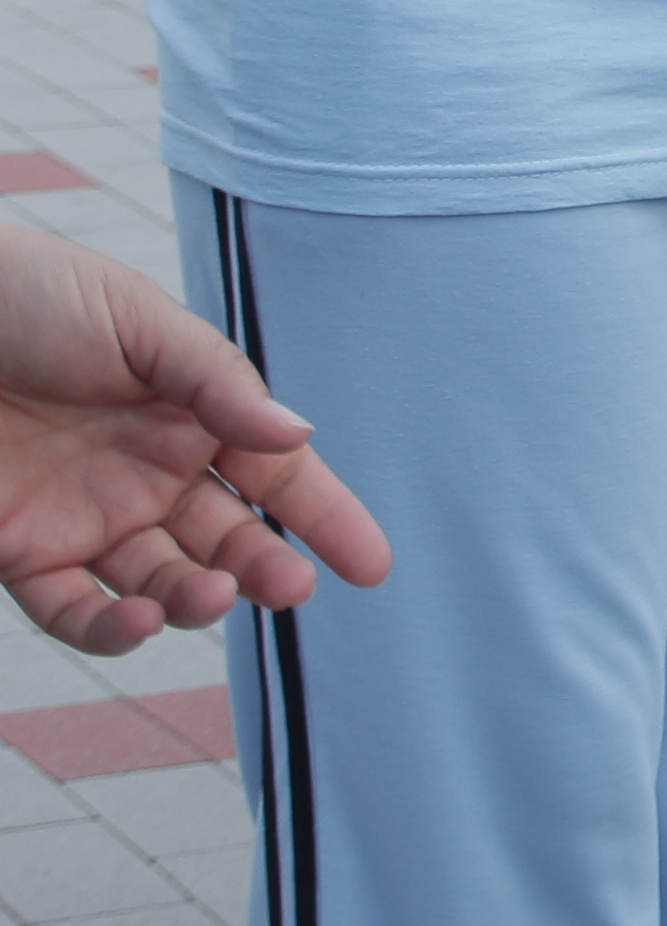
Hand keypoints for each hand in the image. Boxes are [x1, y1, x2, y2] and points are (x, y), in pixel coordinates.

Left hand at [0, 227, 385, 650]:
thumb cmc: (28, 297)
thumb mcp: (137, 323)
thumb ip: (217, 384)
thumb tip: (298, 436)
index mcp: (191, 415)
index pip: (277, 475)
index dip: (325, 518)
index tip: (372, 565)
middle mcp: (148, 474)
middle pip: (227, 540)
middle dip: (266, 570)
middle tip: (289, 588)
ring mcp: (87, 518)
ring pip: (163, 582)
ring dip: (196, 599)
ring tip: (206, 595)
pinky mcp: (22, 551)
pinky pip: (74, 610)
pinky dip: (111, 628)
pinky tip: (140, 619)